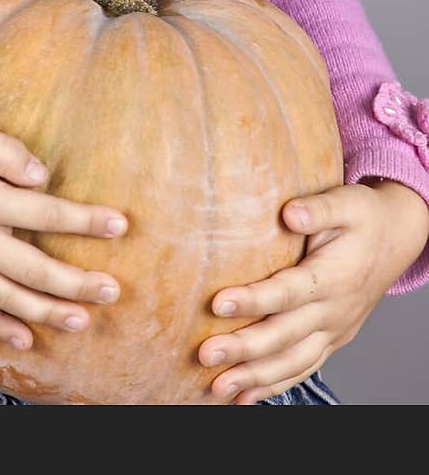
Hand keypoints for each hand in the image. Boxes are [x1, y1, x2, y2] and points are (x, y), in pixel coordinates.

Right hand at [0, 114, 127, 350]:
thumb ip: (3, 152)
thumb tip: (42, 177)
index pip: (45, 214)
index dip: (85, 221)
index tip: (120, 226)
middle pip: (33, 268)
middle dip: (77, 281)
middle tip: (113, 290)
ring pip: (4, 297)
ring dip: (46, 311)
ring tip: (81, 320)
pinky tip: (23, 338)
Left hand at [199, 180, 428, 403]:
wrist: (396, 238)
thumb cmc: (364, 217)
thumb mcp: (347, 202)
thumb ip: (318, 209)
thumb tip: (289, 213)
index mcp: (334, 277)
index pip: (288, 292)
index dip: (254, 300)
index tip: (217, 303)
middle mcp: (334, 311)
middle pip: (285, 336)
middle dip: (243, 349)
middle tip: (205, 354)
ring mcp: (335, 331)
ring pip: (293, 363)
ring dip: (254, 378)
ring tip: (217, 387)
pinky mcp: (332, 340)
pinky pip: (303, 369)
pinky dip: (274, 386)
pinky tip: (244, 399)